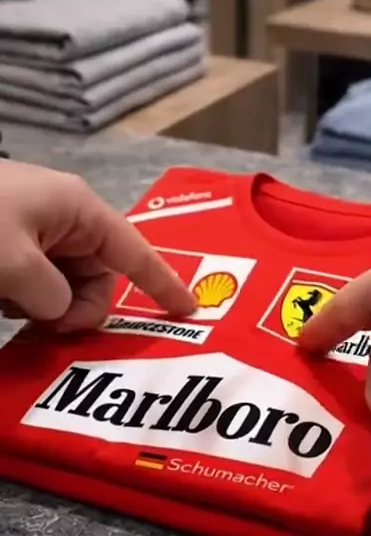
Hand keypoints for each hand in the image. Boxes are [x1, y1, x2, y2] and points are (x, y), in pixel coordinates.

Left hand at [0, 161, 194, 331]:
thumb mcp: (14, 263)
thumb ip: (52, 297)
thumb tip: (58, 310)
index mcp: (79, 209)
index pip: (136, 253)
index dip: (164, 283)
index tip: (188, 309)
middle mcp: (66, 219)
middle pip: (99, 278)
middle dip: (81, 308)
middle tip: (46, 326)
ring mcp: (39, 231)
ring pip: (68, 286)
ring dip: (50, 308)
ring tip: (12, 307)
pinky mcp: (14, 244)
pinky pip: (42, 282)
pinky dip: (31, 301)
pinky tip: (7, 302)